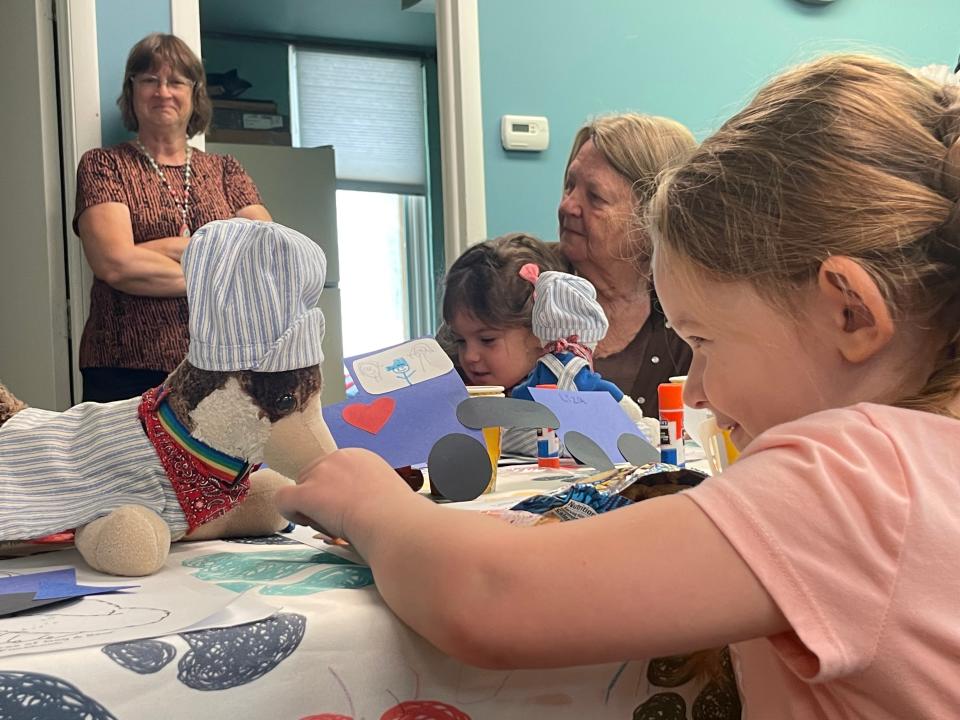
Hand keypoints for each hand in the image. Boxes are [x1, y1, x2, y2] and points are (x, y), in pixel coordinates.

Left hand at [273, 448, 409, 540]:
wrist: (394, 523)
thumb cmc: (397, 516)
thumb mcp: (385, 493)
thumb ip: (369, 490)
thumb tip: (362, 503)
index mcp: (360, 457)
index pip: (332, 468)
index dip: (333, 488)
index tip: (344, 506)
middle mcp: (339, 458)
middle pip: (312, 475)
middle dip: (318, 495)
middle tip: (333, 517)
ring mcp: (321, 473)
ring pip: (299, 487)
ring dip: (307, 505)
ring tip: (326, 524)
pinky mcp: (307, 493)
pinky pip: (283, 499)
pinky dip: (290, 511)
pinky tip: (304, 522)